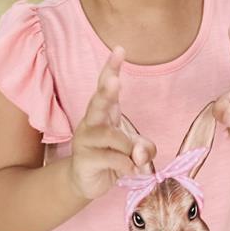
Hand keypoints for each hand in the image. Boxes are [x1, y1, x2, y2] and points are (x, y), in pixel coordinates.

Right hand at [69, 47, 155, 201]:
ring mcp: (86, 140)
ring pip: (111, 136)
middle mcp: (92, 122)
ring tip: (136, 159)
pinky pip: (112, 159)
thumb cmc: (112, 157)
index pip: (106, 85)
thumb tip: (141, 155)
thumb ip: (145, 148)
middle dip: (106, 92)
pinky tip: (131, 171)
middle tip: (113, 81)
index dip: (111, 67)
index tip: (119, 49)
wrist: (87, 181)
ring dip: (129, 147)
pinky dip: (127, 166)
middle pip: (97, 103)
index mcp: (105, 112)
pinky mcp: (85, 159)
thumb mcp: (135, 150)